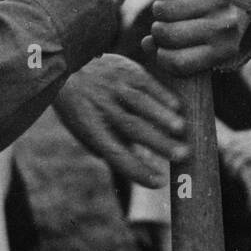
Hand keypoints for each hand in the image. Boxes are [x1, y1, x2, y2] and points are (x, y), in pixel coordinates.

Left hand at [52, 55, 185, 187]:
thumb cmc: (84, 110)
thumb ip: (113, 150)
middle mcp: (102, 108)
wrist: (68, 69)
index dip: (138, 169)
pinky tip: (177, 107)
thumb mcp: (88, 133)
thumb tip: (144, 169)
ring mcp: (114, 87)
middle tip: (182, 154)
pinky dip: (162, 95)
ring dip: (163, 117)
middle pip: (133, 128)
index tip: (159, 181)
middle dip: (159, 142)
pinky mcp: (125, 70)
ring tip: (181, 130)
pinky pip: (147, 83)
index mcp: (91, 129)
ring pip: (141, 103)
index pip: (116, 154)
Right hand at [140, 0, 245, 75]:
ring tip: (175, 4)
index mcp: (228, 49)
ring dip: (161, 8)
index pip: (176, 63)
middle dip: (159, 30)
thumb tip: (145, 44)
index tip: (160, 48)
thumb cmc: (239, 20)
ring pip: (162, 8)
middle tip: (168, 23)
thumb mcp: (222, 46)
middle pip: (165, 34)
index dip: (160, 56)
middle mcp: (223, 24)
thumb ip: (185, 53)